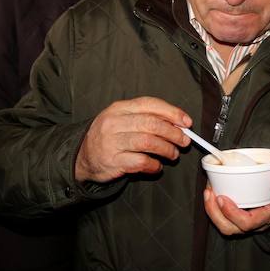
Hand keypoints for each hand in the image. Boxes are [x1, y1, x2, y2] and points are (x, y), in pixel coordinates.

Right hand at [75, 97, 191, 182]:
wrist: (82, 156)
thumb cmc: (110, 136)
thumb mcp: (122, 119)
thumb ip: (146, 118)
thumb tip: (178, 123)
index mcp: (119, 108)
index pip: (150, 104)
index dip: (172, 112)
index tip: (186, 122)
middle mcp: (114, 123)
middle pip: (152, 124)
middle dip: (173, 133)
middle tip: (184, 141)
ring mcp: (112, 142)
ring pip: (149, 142)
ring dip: (167, 149)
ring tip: (173, 154)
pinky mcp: (113, 161)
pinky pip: (141, 162)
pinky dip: (154, 165)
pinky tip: (157, 166)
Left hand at [204, 170, 269, 234]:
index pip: (248, 222)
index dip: (232, 213)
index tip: (222, 198)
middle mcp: (257, 223)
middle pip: (231, 228)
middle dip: (216, 213)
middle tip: (210, 193)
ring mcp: (249, 222)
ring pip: (226, 226)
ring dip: (213, 211)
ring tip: (208, 192)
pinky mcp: (242, 217)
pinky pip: (225, 219)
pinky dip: (215, 208)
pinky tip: (212, 192)